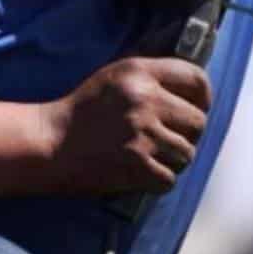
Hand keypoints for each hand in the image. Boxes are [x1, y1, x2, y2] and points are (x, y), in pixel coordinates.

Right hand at [44, 58, 211, 195]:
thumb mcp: (117, 77)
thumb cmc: (84, 111)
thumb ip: (154, 78)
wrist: (48, 143)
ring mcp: (141, 134)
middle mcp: (144, 100)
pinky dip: (158, 181)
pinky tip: (141, 173)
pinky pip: (169, 178)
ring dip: (173, 160)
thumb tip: (197, 92)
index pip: (196, 79)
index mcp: (139, 72)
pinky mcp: (136, 165)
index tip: (198, 108)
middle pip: (198, 121)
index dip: (203, 97)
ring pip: (187, 153)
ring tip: (152, 157)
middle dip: (188, 134)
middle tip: (169, 139)